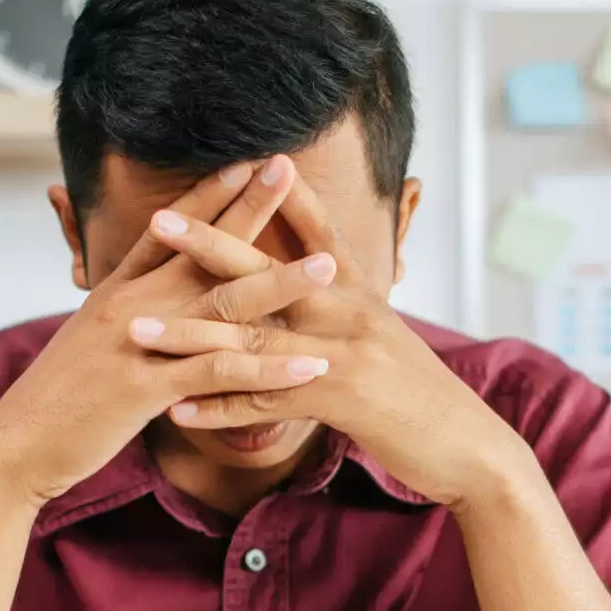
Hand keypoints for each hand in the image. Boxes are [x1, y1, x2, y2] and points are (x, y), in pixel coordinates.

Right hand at [0, 158, 338, 506]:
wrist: (15, 446)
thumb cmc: (57, 402)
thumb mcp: (92, 345)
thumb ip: (126, 319)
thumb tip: (152, 308)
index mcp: (117, 292)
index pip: (169, 231)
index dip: (208, 193)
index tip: (245, 161)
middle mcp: (130, 306)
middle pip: (201, 248)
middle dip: (249, 208)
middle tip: (287, 165)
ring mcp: (140, 344)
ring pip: (220, 305)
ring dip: (279, 284)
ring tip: (328, 266)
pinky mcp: (147, 389)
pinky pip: (219, 374)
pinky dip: (269, 371)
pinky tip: (310, 366)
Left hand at [126, 177, 532, 509]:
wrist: (472, 449)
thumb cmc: (423, 401)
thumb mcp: (386, 345)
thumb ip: (346, 320)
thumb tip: (317, 299)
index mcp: (361, 295)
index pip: (317, 232)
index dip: (281, 197)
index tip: (240, 161)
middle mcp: (351, 312)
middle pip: (270, 269)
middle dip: (210, 243)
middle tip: (159, 219)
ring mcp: (346, 352)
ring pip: (254, 336)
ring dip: (191, 332)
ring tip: (139, 327)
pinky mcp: (342, 399)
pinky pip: (267, 402)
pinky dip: (220, 408)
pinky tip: (177, 412)